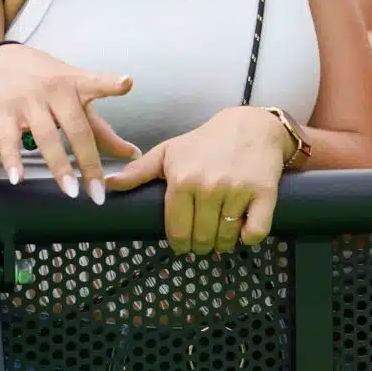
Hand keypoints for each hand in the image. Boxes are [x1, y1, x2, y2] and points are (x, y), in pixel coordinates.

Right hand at [0, 44, 139, 199]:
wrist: (0, 61)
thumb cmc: (48, 82)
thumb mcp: (75, 96)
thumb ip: (101, 127)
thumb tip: (133, 153)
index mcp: (78, 84)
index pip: (97, 84)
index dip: (112, 84)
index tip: (127, 83)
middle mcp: (55, 92)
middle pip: (76, 128)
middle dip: (89, 161)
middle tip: (98, 190)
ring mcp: (29, 102)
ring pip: (46, 136)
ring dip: (59, 166)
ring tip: (71, 191)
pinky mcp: (4, 112)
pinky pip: (8, 139)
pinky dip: (13, 159)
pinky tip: (18, 179)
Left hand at [106, 107, 292, 254]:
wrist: (251, 125)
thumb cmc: (206, 141)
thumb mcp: (169, 152)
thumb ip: (138, 171)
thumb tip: (108, 185)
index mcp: (182, 180)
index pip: (177, 231)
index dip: (180, 244)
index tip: (184, 242)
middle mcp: (209, 187)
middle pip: (202, 238)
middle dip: (201, 245)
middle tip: (204, 239)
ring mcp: (238, 190)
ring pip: (227, 238)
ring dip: (223, 244)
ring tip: (222, 235)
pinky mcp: (264, 191)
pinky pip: (255, 231)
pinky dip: (249, 237)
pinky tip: (244, 228)